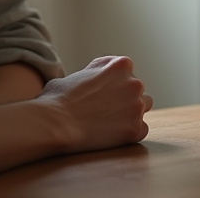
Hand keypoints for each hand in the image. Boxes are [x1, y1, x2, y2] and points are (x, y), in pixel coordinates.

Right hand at [35, 56, 152, 153]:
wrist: (56, 122)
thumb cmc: (59, 98)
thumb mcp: (78, 73)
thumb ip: (96, 74)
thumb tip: (96, 81)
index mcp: (121, 65)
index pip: (126, 72)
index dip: (114, 83)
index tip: (103, 92)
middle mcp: (134, 83)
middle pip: (136, 89)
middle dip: (124, 97)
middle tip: (105, 108)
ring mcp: (137, 107)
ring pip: (143, 107)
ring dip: (131, 111)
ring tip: (110, 120)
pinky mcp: (136, 129)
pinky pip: (141, 129)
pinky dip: (129, 132)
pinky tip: (111, 134)